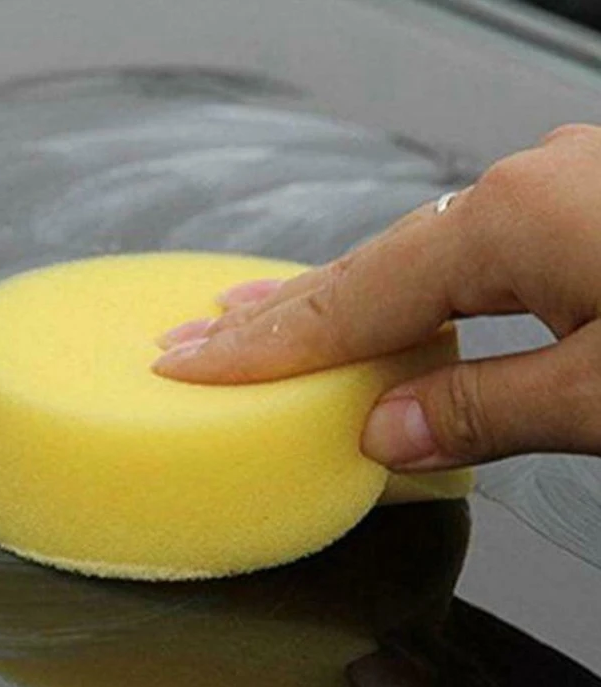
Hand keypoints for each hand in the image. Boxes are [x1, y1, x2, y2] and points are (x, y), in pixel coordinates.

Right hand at [152, 124, 600, 469]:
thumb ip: (489, 409)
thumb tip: (387, 435)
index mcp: (508, 218)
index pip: (347, 302)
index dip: (260, 345)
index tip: (188, 364)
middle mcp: (519, 188)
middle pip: (359, 268)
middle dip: (270, 312)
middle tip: (190, 335)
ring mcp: (553, 188)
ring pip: (407, 256)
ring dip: (329, 298)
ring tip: (253, 316)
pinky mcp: (581, 205)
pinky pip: (459, 252)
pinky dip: (401, 287)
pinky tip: (379, 300)